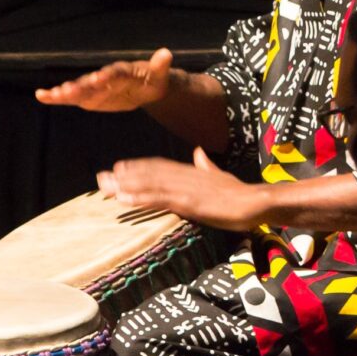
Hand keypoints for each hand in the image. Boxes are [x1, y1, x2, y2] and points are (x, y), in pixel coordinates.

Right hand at [36, 47, 176, 113]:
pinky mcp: (88, 97)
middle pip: (91, 82)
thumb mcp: (160, 76)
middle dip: (80, 86)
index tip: (99, 78)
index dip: (107, 76)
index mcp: (122, 72)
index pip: (114, 73)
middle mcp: (104, 77)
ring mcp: (94, 87)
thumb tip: (166, 53)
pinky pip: (71, 98)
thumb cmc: (152, 81)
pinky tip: (41, 96)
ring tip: (52, 95)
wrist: (143, 87)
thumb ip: (160, 66)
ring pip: (79, 89)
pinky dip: (56, 97)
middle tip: (66, 91)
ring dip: (65, 92)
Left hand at [96, 149, 264, 231]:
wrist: (257, 202)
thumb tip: (199, 153)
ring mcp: (186, 189)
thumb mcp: (220, 176)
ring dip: (125, 186)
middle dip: (123, 176)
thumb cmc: (240, 194)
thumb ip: (206, 165)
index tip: (118, 168)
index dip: (137, 167)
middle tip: (100, 179)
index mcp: (190, 170)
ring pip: (149, 184)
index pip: (158, 166)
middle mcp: (184, 176)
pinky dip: (140, 198)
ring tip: (105, 187)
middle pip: (148, 173)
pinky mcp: (190, 203)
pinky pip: (159, 199)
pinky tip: (124, 199)